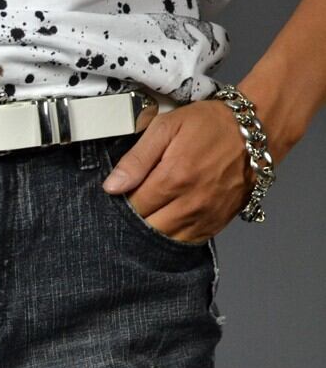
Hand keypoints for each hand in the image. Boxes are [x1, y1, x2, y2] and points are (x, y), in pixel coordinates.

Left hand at [101, 98, 257, 242]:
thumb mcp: (167, 127)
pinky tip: (170, 221)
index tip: (123, 193)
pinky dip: (174, 236)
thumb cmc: (211, 125)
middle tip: (138, 202)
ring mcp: (205, 217)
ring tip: (154, 211)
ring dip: (154, 230)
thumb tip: (112, 187)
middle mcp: (190, 204)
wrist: (256, 132)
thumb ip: (136, 159)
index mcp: (173, 179)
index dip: (123, 202)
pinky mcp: (217, 224)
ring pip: (165, 240)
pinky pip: (187, 242)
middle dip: (136, 219)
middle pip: (147, 228)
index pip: (133, 208)